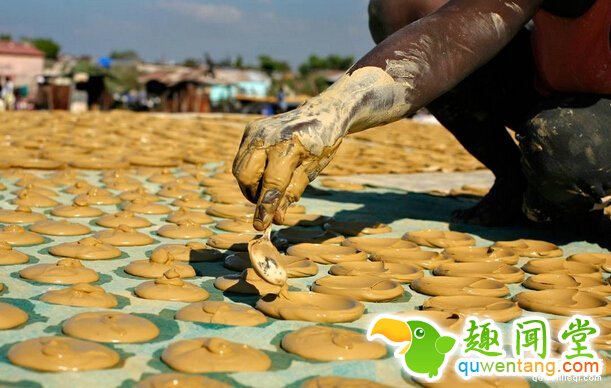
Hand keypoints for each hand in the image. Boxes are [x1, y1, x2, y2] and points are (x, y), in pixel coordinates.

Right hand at [233, 103, 345, 230]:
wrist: (322, 113)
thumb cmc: (320, 145)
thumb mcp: (311, 171)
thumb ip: (291, 193)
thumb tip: (275, 219)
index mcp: (289, 147)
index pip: (271, 184)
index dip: (265, 207)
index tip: (260, 226)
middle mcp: (267, 136)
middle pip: (245, 176)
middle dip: (254, 195)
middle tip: (268, 203)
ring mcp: (255, 131)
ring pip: (239, 168)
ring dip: (251, 185)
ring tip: (269, 186)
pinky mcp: (250, 129)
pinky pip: (242, 158)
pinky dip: (251, 170)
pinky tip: (267, 169)